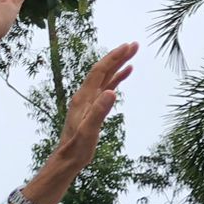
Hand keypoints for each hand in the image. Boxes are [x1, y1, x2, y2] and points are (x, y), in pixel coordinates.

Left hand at [41, 41, 138, 175]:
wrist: (68, 158)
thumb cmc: (77, 147)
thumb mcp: (89, 130)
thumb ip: (99, 111)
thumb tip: (111, 92)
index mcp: (83, 98)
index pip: (99, 72)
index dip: (113, 58)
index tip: (128, 46)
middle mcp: (85, 96)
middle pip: (103, 70)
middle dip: (118, 56)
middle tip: (135, 44)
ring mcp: (89, 101)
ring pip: (105, 77)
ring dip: (118, 64)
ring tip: (132, 53)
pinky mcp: (93, 107)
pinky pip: (107, 87)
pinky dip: (117, 78)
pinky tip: (126, 73)